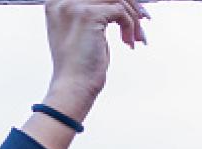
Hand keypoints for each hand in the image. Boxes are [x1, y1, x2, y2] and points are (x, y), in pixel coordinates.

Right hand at [44, 0, 145, 117]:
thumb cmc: (80, 66)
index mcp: (58, 2)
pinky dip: (130, 27)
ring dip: (133, 18)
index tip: (134, 12)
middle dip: (131, 5)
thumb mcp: (84, 32)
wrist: (73, 87)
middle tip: (143, 20)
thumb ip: (95, 14)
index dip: (119, 0)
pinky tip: (128, 42)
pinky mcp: (88, 15)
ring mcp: (74, 6)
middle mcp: (63, 0)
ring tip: (136, 38)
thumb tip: (118, 4)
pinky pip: (120, 11)